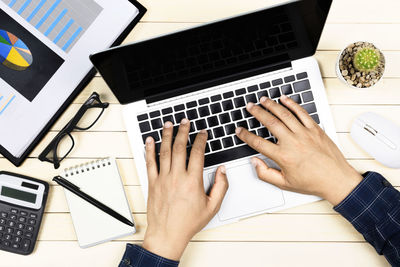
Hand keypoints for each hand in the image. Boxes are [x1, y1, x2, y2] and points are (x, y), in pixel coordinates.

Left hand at [143, 119, 227, 260]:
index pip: (197, 153)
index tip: (202, 133)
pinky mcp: (152, 183)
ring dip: (167, 135)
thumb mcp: (212, 207)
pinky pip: (150, 162)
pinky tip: (149, 140)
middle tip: (185, 122)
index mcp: (193, 182)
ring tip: (169, 124)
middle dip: (183, 131)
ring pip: (164, 151)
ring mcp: (163, 179)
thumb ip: (221, 187)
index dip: (200, 140)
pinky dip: (149, 150)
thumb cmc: (188, 223)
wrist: (167, 235)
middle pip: (180, 147)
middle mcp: (177, 177)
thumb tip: (223, 171)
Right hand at [236, 96, 361, 205]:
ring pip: (284, 114)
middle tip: (250, 107)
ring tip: (263, 100)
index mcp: (283, 156)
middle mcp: (293, 142)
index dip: (245, 135)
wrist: (336, 180)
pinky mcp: (315, 129)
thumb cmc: (313, 182)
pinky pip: (302, 113)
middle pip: (270, 122)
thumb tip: (255, 162)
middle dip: (257, 112)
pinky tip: (284, 99)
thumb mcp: (285, 184)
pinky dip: (292, 104)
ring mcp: (305, 134)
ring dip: (272, 105)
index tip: (239, 130)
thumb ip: (265, 174)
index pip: (258, 143)